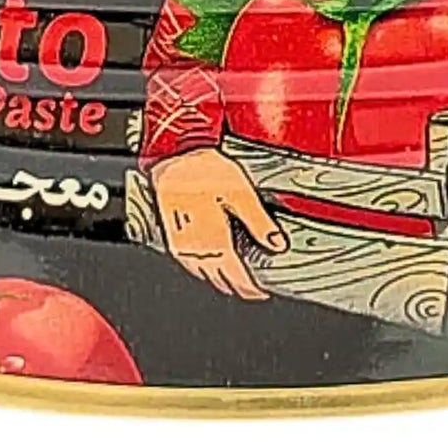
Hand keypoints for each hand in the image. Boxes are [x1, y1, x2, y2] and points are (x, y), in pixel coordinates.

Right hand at [150, 147, 287, 300]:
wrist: (174, 156)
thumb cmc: (204, 169)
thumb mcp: (241, 193)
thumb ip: (260, 222)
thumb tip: (277, 243)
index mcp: (217, 241)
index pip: (236, 277)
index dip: (250, 288)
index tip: (260, 290)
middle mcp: (197, 248)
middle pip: (218, 279)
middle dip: (235, 286)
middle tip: (249, 286)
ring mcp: (182, 244)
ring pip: (202, 274)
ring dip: (217, 279)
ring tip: (231, 278)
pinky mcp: (171, 235)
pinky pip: (187, 263)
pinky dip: (200, 269)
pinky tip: (206, 261)